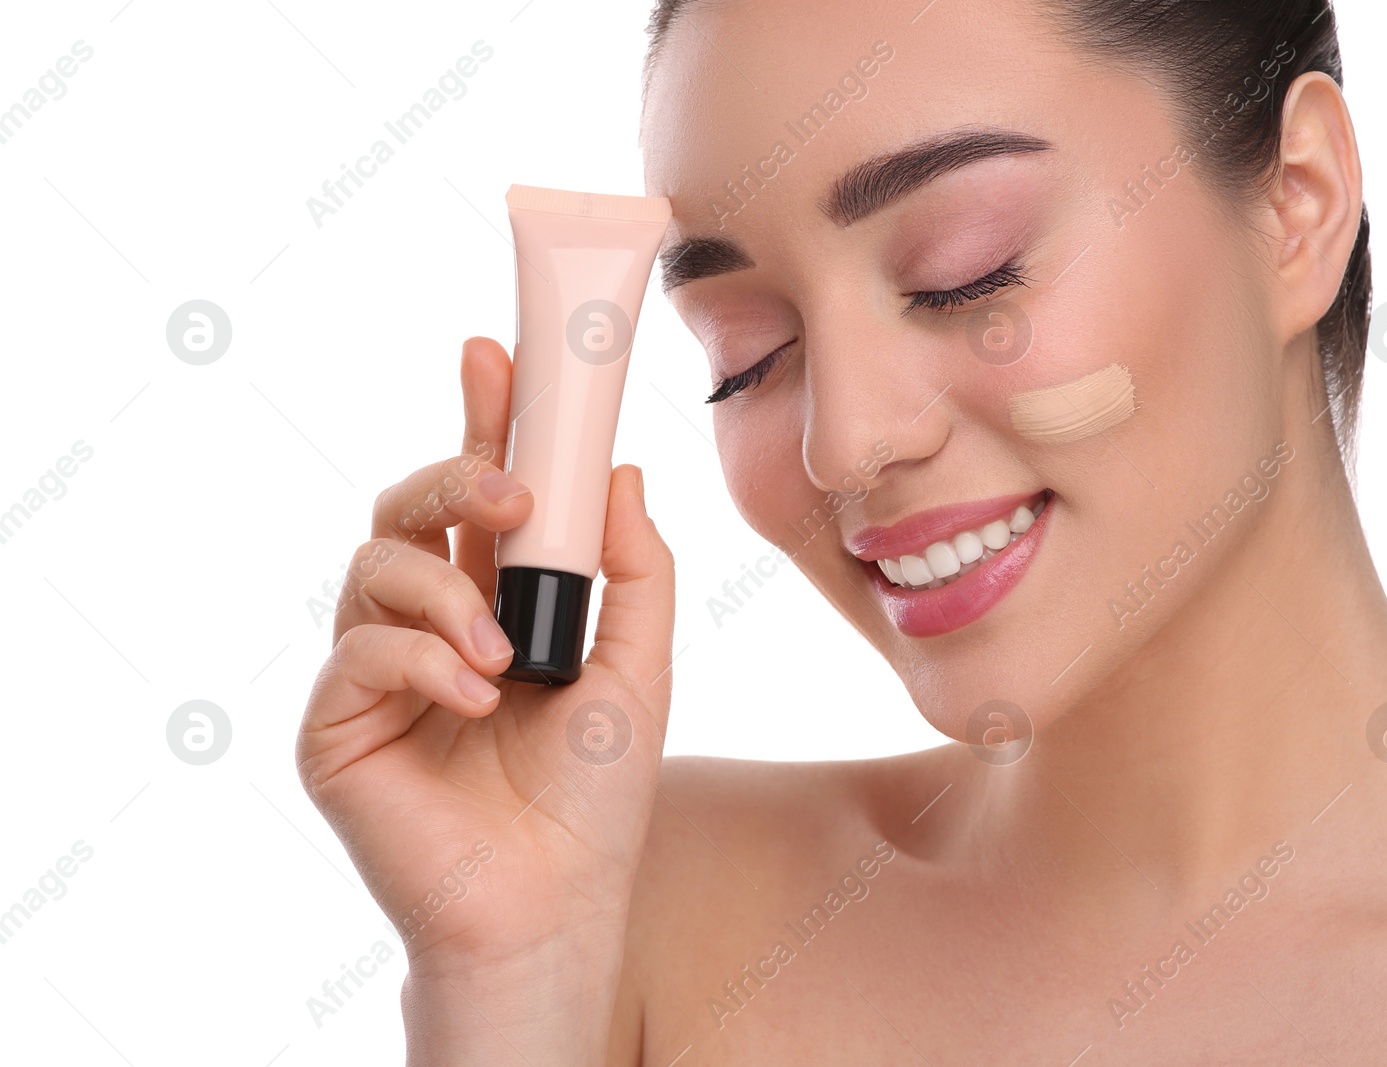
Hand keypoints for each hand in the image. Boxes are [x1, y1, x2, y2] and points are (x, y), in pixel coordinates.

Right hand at [296, 337, 675, 979]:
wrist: (552, 901)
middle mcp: (430, 621)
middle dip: (456, 479)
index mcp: (497, 599)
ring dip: (448, 596)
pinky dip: (422, 662)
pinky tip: (472, 699)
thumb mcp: (639, 665)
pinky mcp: (337, 722)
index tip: (495, 355)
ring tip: (506, 655)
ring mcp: (378, 669)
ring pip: (376, 567)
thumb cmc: (594, 793)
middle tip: (507, 496)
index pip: (480, 494)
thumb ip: (632, 569)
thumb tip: (622, 470)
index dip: (484, 421)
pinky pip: (360, 651)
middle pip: (410, 508)